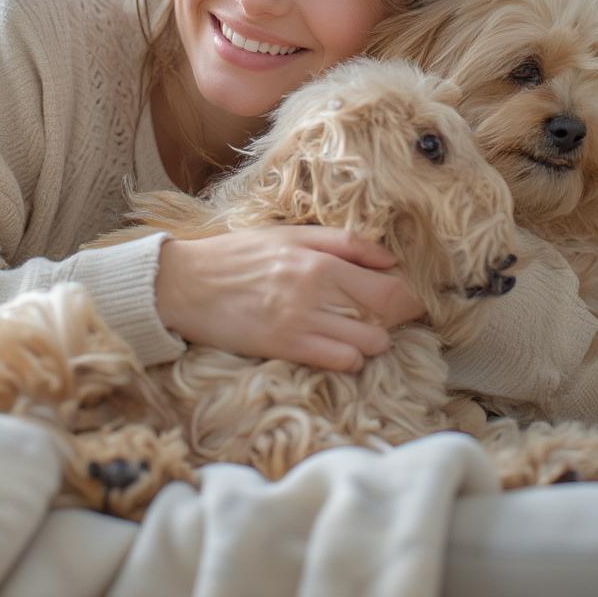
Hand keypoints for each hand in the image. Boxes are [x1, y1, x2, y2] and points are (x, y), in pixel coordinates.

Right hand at [155, 226, 424, 373]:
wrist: (184, 283)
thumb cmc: (237, 256)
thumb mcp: (287, 236)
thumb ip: (339, 243)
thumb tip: (388, 259)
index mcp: (320, 257)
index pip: (387, 279)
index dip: (409, 294)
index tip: (413, 300)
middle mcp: (316, 286)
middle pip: (387, 308)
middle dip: (400, 317)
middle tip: (394, 318)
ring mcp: (302, 319)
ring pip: (370, 341)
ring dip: (373, 341)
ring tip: (361, 334)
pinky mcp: (285, 346)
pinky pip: (340, 361)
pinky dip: (349, 359)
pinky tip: (340, 350)